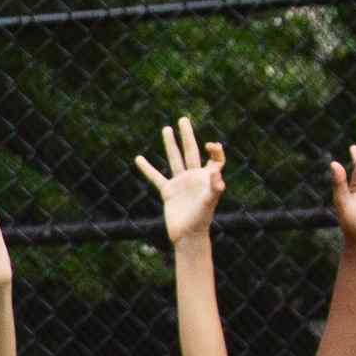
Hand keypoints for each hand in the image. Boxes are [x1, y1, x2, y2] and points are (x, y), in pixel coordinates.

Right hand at [136, 116, 226, 245]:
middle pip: (191, 151)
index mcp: (207, 178)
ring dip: (170, 144)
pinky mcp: (168, 191)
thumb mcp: (209, 203)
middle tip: (183, 119)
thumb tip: (217, 173)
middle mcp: (194, 177)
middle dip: (187, 135)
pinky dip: (147, 168)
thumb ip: (214, 188)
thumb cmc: (202, 220)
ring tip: (166, 129)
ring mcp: (180, 183)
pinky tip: (138, 159)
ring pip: (174, 159)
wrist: (188, 236)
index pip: (215, 158)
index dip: (214, 150)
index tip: (209, 145)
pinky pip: (156, 177)